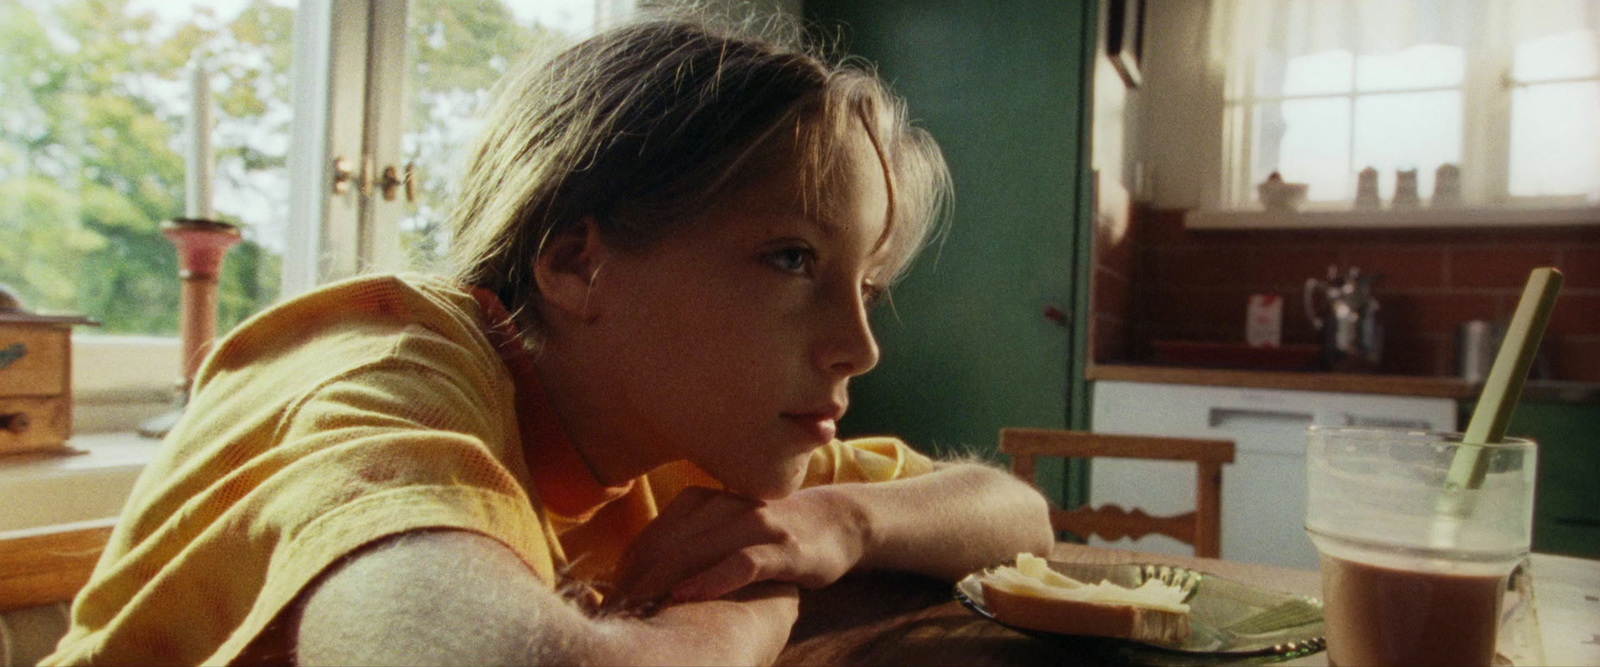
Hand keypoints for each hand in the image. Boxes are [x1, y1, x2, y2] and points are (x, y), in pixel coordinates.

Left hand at [609, 486, 866, 606]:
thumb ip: (684, 546)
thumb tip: (632, 580)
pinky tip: (688, 598)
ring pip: (696, 551)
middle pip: (667, 546)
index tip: (607, 603)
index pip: (651, 538)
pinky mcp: (783, 547)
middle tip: (615, 615)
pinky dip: (713, 580)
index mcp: (701, 501)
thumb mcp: (721, 531)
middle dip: (636, 583)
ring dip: (663, 583)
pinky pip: (742, 563)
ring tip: (639, 610)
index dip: (625, 573)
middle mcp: (724, 506)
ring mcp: (755, 524)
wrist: (835, 521)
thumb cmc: (768, 535)